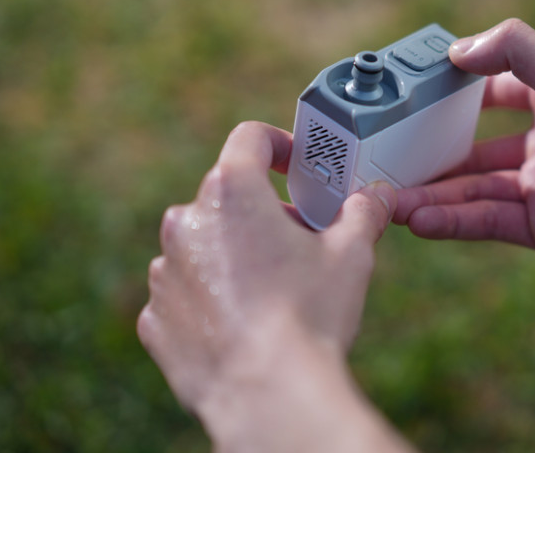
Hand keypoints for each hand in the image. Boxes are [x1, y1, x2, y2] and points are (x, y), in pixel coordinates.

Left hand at [139, 121, 404, 449]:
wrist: (268, 395)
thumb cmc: (310, 314)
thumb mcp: (352, 253)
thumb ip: (364, 212)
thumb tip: (378, 196)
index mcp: (232, 191)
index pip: (249, 138)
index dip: (277, 144)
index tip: (294, 164)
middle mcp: (187, 222)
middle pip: (227, 197)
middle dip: (263, 211)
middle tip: (301, 241)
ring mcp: (166, 272)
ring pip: (204, 246)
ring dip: (234, 254)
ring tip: (274, 291)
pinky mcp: (156, 318)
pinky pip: (186, 294)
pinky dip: (212, 299)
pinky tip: (246, 324)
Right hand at [394, 19, 534, 283]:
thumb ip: (517, 52)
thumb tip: (457, 50)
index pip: (495, 87)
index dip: (456, 89)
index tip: (411, 92)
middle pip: (474, 146)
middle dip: (432, 153)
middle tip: (386, 157)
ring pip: (474, 188)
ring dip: (433, 194)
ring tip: (389, 201)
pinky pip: (489, 222)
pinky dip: (454, 221)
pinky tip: (420, 221)